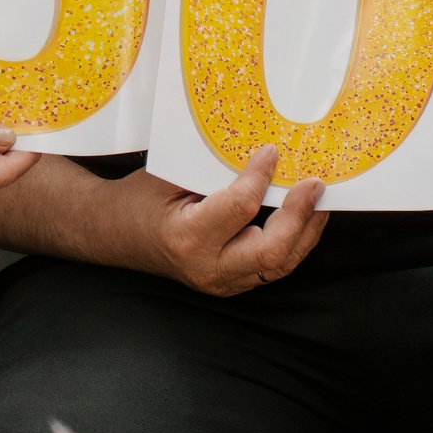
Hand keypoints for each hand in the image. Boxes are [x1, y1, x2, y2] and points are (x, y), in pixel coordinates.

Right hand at [144, 146, 327, 295]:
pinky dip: (294, 242)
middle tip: (315, 184)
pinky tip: (304, 219)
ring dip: (305, 231)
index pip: (241, 207)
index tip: (272, 151)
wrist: (113, 233)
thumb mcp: (168, 174)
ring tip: (320, 200)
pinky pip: (273, 267)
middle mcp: (207, 267)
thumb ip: (213, 168)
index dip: (262, 176)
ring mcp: (220, 282)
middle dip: (299, 216)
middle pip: (272, 250)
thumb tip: (260, 150)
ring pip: (280, 265)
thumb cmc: (138, 199)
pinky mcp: (230, 282)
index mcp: (187, 238)